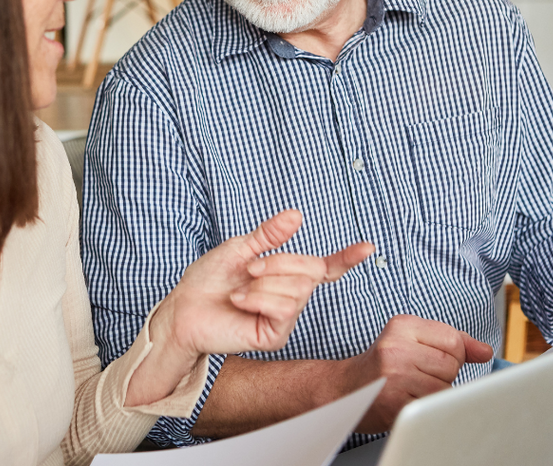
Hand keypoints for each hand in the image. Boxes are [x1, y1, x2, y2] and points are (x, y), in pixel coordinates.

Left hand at [126, 210, 371, 405]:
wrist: (184, 310)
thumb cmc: (207, 282)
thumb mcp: (239, 248)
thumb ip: (268, 235)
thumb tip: (296, 216)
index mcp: (284, 275)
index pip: (323, 268)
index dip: (346, 258)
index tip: (368, 247)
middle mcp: (289, 297)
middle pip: (310, 270)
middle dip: (278, 262)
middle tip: (248, 269)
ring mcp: (284, 318)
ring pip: (297, 289)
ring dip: (264, 282)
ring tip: (240, 288)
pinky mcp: (275, 335)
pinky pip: (284, 308)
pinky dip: (258, 298)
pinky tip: (239, 301)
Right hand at [341, 315, 493, 433]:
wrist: (344, 390)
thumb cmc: (382, 366)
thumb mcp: (412, 341)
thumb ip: (451, 342)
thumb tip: (485, 351)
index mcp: (403, 326)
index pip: (453, 340)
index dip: (452, 356)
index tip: (432, 361)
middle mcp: (396, 346)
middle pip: (452, 365)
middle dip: (443, 376)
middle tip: (417, 376)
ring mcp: (394, 375)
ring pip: (445, 387)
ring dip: (435, 394)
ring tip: (412, 389)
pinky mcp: (394, 401)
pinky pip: (432, 406)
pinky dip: (425, 408)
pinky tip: (407, 400)